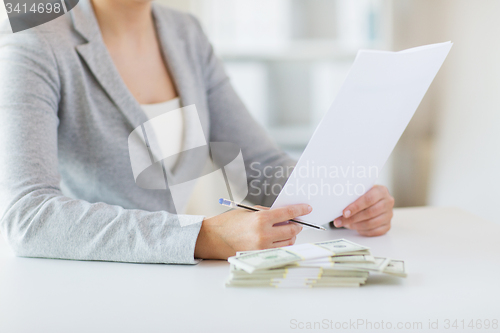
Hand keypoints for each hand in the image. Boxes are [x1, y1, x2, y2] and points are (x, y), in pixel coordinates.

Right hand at [194, 204, 310, 259]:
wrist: (212, 238)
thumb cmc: (228, 223)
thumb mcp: (248, 211)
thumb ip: (267, 212)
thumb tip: (283, 214)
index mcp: (260, 219)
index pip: (287, 213)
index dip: (300, 210)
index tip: (307, 208)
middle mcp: (263, 234)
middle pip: (291, 229)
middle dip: (297, 224)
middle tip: (297, 221)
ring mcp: (262, 247)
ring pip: (288, 242)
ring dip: (291, 235)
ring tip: (286, 230)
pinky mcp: (260, 255)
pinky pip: (278, 249)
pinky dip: (282, 243)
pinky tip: (279, 239)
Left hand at [333, 185, 393, 236]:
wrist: (374, 200)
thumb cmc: (364, 196)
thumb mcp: (359, 191)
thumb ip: (352, 196)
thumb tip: (337, 205)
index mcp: (381, 191)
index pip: (368, 199)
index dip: (355, 207)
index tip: (344, 213)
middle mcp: (388, 202)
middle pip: (370, 213)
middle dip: (352, 218)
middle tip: (340, 221)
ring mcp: (389, 214)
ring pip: (371, 223)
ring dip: (356, 225)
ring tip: (346, 224)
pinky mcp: (388, 225)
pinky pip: (375, 231)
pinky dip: (363, 231)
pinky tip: (356, 228)